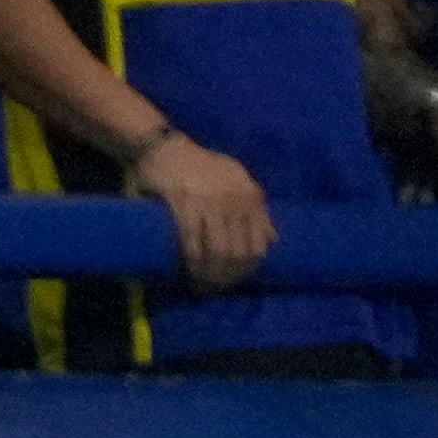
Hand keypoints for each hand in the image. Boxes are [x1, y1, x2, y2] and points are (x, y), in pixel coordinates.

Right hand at [125, 127, 272, 287]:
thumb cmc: (201, 167)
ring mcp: (211, 204)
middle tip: (216, 288)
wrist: (166, 150)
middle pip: (239, 252)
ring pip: (218, 252)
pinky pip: (193, 243)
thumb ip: (255, 208)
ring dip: (210, 274)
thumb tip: (271, 240)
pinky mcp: (185, 207)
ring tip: (202, 284)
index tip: (234, 280)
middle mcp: (235, 200)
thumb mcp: (237, 181)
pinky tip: (188, 272)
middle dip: (228, 276)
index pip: (259, 244)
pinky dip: (192, 263)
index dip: (248, 269)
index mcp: (251, 196)